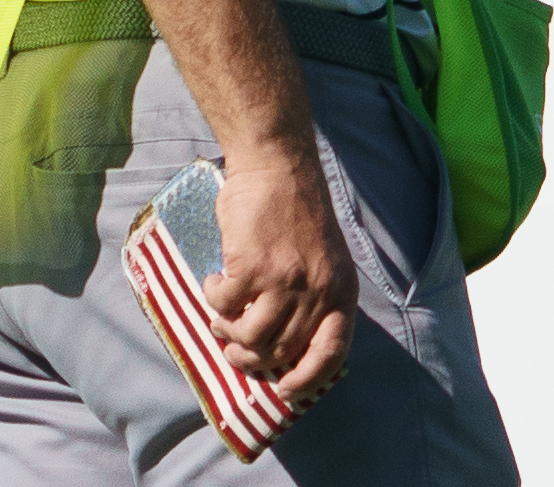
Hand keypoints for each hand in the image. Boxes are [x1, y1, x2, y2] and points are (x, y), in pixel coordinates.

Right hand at [205, 145, 360, 402]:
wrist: (279, 165)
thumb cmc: (297, 211)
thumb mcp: (323, 257)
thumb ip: (312, 296)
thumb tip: (281, 346)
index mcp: (341, 290)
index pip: (332, 353)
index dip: (307, 378)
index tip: (284, 389)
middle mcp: (317, 291)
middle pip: (279, 352)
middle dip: (249, 358)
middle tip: (233, 348)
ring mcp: (284, 282)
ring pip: (248, 337)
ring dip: (226, 333)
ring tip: (220, 315)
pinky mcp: (251, 268)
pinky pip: (223, 305)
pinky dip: (212, 299)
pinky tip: (213, 280)